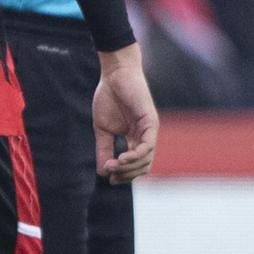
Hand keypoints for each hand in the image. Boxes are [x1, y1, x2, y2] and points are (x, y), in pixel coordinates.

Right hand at [94, 43, 157, 182]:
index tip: (109, 178)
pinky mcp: (151, 122)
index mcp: (136, 138)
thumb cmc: (109, 97)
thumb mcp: (103, 129)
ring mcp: (150, 130)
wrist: (115, 74)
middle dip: (126, 174)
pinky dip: (135, 156)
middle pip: (143, 166)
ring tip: (113, 165)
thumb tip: (103, 173)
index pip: (136, 165)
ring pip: (146, 160)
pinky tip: (122, 158)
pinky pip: (147, 146)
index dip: (124, 175)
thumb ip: (104, 149)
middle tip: (110, 172)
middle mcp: (146, 136)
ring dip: (129, 167)